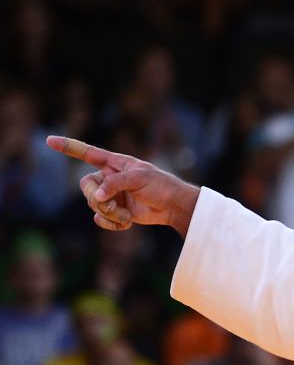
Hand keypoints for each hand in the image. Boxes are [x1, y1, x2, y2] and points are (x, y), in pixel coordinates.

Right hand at [45, 136, 199, 233]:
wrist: (173, 207)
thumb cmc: (161, 186)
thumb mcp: (141, 178)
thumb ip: (117, 184)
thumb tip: (98, 196)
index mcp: (114, 163)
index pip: (87, 153)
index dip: (68, 147)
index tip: (49, 141)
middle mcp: (109, 178)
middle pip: (85, 187)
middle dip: (96, 199)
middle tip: (111, 206)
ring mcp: (111, 195)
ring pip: (93, 205)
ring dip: (108, 213)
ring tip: (127, 216)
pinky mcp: (115, 211)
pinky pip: (100, 219)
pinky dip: (111, 224)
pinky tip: (127, 224)